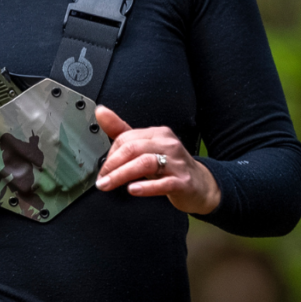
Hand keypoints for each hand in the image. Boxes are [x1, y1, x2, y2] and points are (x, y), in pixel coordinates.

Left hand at [94, 105, 220, 214]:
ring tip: (109, 184)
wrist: (200, 185)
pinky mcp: (183, 182)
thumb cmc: (170, 165)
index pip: (126, 138)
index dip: (110, 154)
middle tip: (101, 180)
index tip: (103, 169)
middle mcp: (168, 144)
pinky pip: (164, 183)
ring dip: (122, 175)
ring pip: (145, 163)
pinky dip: (146, 187)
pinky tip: (133, 190)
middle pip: (133, 149)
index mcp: (158, 134)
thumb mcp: (146, 147)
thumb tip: (101, 111)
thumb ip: (122, 131)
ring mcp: (177, 163)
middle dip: (112, 165)